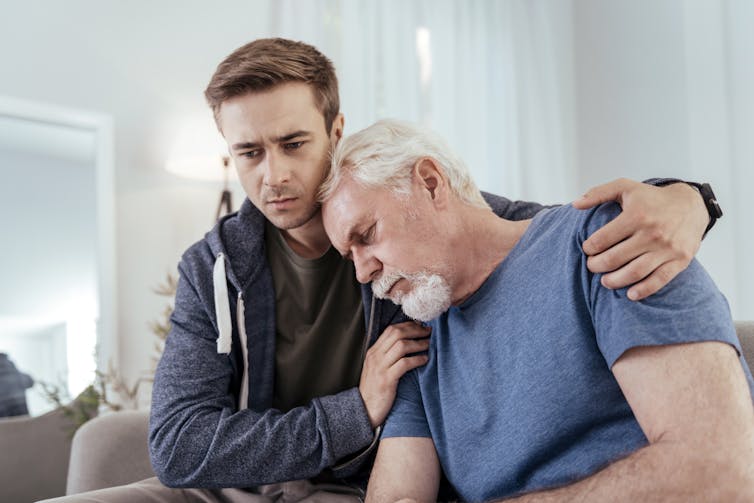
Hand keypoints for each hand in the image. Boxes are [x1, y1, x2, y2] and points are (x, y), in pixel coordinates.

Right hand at [359, 322, 430, 428]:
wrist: (364, 410)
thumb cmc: (375, 390)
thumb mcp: (378, 368)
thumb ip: (388, 355)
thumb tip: (408, 343)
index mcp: (373, 351)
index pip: (391, 329)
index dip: (408, 325)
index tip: (421, 326)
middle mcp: (375, 356)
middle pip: (397, 333)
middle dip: (415, 330)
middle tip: (428, 332)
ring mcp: (380, 367)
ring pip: (401, 346)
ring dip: (418, 343)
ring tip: (428, 344)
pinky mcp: (387, 380)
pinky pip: (404, 364)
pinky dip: (417, 359)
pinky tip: (425, 360)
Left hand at [572, 178, 707, 300]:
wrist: (691, 205)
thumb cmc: (652, 198)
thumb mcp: (625, 187)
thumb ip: (598, 193)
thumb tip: (575, 204)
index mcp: (636, 215)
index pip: (602, 239)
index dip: (589, 247)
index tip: (587, 249)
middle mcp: (652, 232)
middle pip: (615, 258)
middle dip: (597, 266)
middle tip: (592, 266)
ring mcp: (667, 248)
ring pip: (634, 272)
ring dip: (614, 281)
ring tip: (605, 281)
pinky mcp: (680, 260)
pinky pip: (659, 280)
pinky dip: (643, 290)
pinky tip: (630, 294)